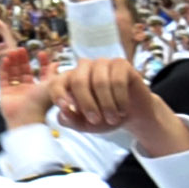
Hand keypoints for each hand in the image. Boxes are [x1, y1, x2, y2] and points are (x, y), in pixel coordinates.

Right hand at [0, 45, 53, 129]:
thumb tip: (57, 63)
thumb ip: (53, 74)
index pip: (41, 73)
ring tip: (12, 51)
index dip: (42, 63)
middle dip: (24, 60)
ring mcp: (16, 91)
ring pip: (14, 73)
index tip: (40, 53)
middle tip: (21, 49)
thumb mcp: (51, 85)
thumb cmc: (41, 103)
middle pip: (25, 71)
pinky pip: (3, 78)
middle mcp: (29, 89)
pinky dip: (3, 69)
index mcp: (41, 89)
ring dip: (13, 62)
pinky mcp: (5, 93)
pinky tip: (5, 60)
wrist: (26, 117)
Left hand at [49, 57, 188, 156]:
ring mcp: (102, 63)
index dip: (58, 94)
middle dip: (87, 104)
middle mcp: (84, 67)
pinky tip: (123, 109)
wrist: (132, 115)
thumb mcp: (85, 124)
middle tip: (96, 121)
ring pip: (99, 82)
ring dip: (107, 105)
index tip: (66, 108)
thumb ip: (71, 120)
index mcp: (70, 79)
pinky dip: (120, 99)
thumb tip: (63, 112)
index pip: (57, 82)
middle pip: (78, 81)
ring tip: (113, 118)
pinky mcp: (121, 64)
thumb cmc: (104, 117)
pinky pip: (118, 81)